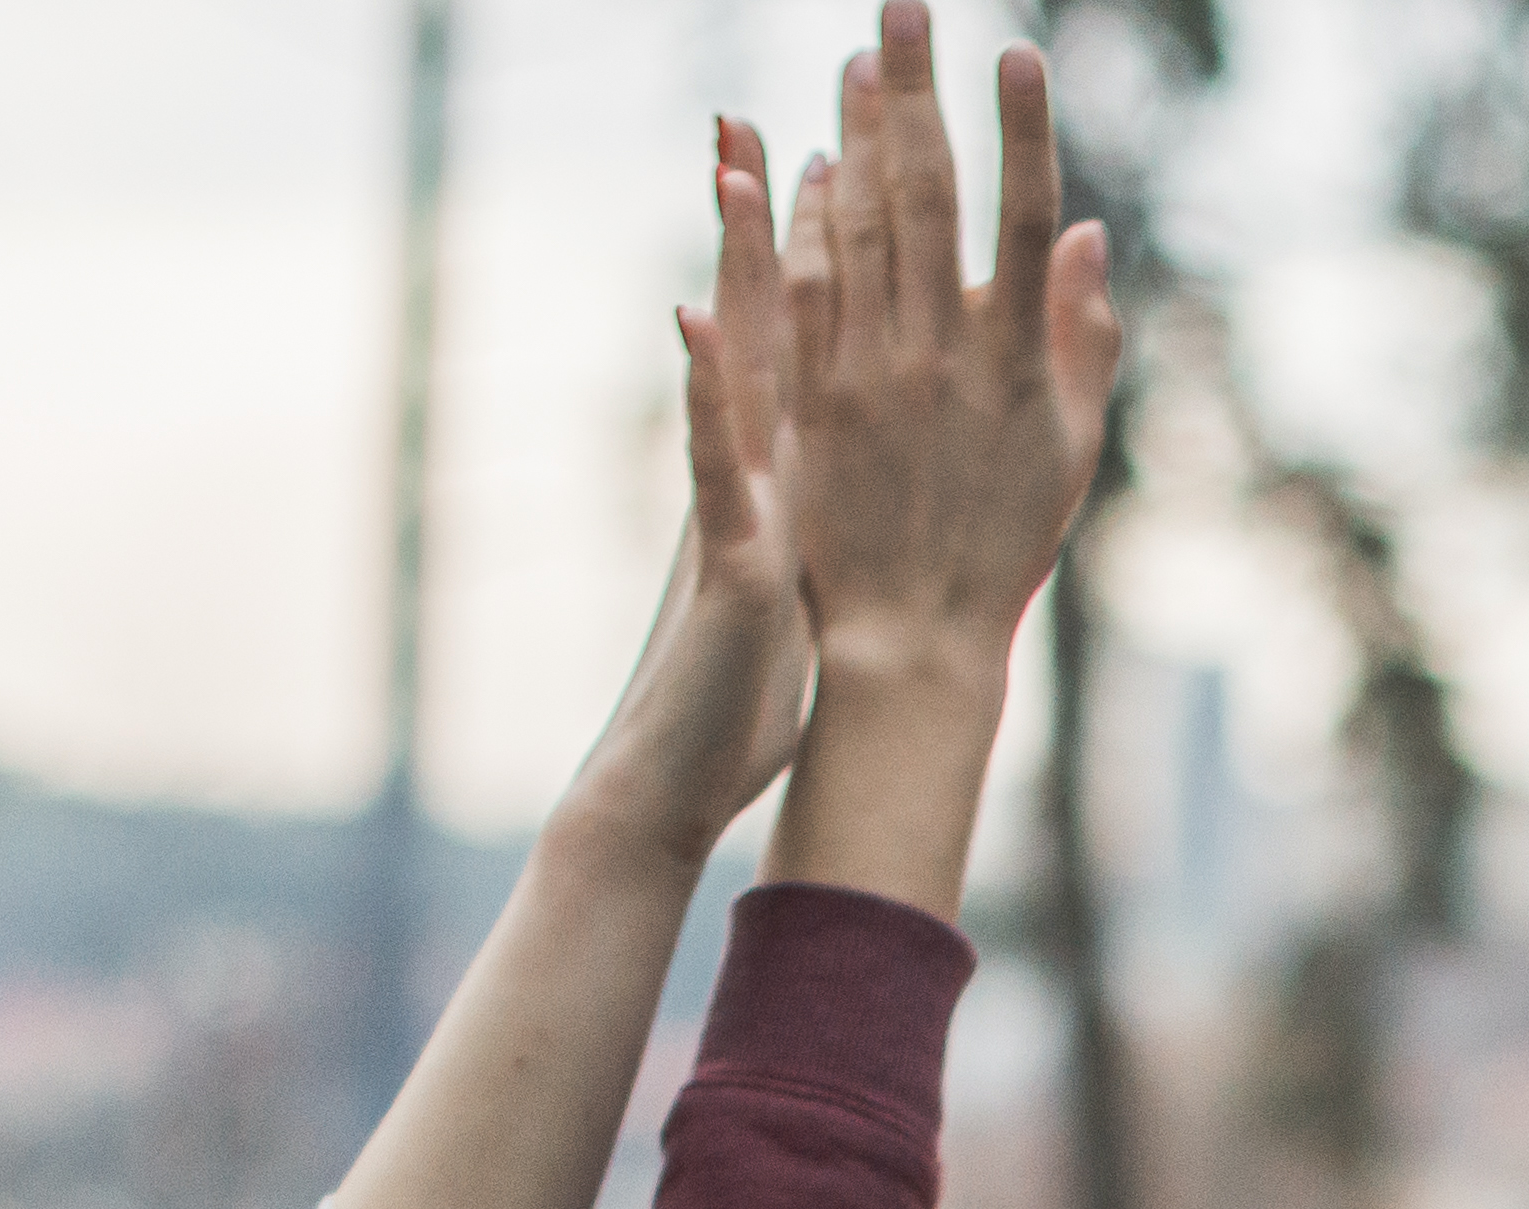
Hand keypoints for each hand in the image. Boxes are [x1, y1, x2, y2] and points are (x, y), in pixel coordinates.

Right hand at [560, 123, 827, 869]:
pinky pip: (711, 461)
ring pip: (732, 365)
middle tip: (758, 113)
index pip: (795, 343)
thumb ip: (818, 516)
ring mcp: (732, 502)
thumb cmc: (746, 689)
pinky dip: (704, 390)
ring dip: (731, 266)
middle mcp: (750, 468)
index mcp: (781, 475)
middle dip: (761, 222)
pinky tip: (695, 320)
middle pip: (759, 323)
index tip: (821, 155)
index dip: (807, 255)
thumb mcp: (800, 583)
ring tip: (736, 166)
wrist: (679, 776)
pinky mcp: (726, 556)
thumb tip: (849, 474)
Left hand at [786, 0, 1117, 678]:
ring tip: (857, 57)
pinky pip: (804, 296)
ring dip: (857, 136)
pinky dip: (801, 226)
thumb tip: (1087, 235)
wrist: (913, 637)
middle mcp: (944, 359)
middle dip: (917, 93)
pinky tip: (800, 166)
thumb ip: (1081, 338)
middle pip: (931, 199)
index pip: (1024, 224)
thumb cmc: (1004, 542)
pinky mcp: (814, 404)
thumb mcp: (1068, 448)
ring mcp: (872, 379)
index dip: (1022, 134)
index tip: (1016, 53)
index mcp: (1017, 365)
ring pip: (862, 232)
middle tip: (905, 6)